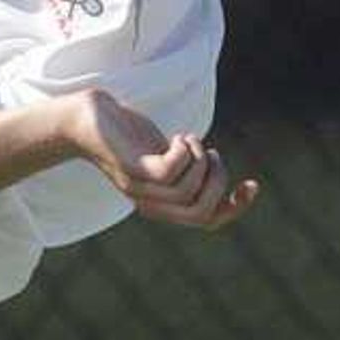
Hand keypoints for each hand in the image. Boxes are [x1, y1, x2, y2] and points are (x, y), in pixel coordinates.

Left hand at [65, 86, 260, 232]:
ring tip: (187, 139)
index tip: (253, 184)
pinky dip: (184, 152)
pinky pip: (170, 172)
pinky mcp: (132, 170)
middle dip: (219, 178)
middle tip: (207, 150)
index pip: (208, 221)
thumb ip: (187, 167)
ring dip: (199, 159)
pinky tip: (175, 138)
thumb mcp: (164, 153)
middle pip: (203, 210)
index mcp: (164, 204)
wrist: (86, 118)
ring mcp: (141, 189)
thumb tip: (217, 171)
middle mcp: (152, 204)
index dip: (235, 207)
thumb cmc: (127, 135)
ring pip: (189, 191)